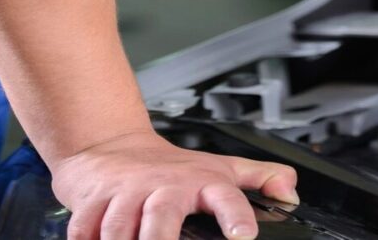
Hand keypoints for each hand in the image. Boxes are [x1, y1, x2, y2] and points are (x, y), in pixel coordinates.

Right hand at [51, 131, 298, 239]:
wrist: (113, 147)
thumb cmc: (172, 167)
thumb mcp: (222, 168)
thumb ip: (260, 179)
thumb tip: (291, 193)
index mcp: (200, 181)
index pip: (225, 196)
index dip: (235, 217)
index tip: (243, 236)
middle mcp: (163, 186)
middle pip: (160, 217)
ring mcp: (126, 193)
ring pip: (118, 228)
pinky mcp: (93, 201)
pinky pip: (85, 230)